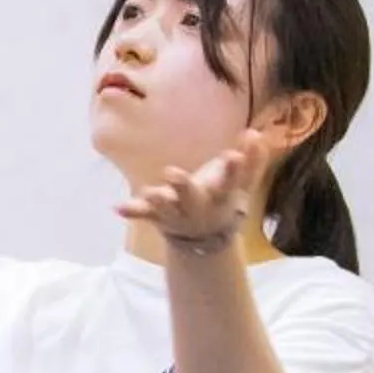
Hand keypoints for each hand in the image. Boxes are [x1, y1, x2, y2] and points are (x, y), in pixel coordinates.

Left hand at [118, 129, 264, 249]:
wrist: (206, 239)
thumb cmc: (223, 200)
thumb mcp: (242, 184)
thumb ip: (252, 160)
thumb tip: (256, 133)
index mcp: (221, 196)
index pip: (230, 182)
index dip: (233, 169)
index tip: (234, 154)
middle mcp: (198, 207)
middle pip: (191, 196)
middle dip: (182, 186)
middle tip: (171, 173)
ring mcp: (177, 213)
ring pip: (166, 208)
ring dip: (156, 200)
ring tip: (148, 193)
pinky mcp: (159, 217)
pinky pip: (144, 215)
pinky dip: (132, 211)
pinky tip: (117, 207)